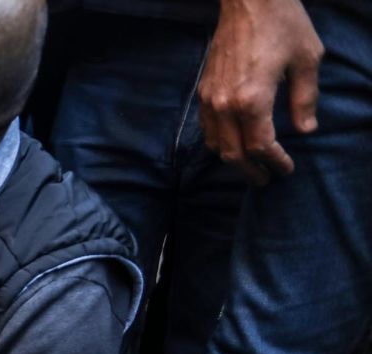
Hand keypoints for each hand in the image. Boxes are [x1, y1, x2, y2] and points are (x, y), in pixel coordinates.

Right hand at [198, 0, 322, 184]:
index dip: (275, 162)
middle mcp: (226, 105)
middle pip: (233, 154)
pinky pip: (207, 128)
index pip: (261, 146)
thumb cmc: (282, 25)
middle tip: (266, 179)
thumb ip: (305, 99)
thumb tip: (305, 130)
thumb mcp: (306, 59)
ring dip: (233, 160)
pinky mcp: (204, 91)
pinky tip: (233, 142)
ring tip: (250, 165)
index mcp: (252, 100)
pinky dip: (219, 142)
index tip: (287, 169)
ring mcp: (210, 99)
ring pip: (216, 145)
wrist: (248, 1)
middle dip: (252, 171)